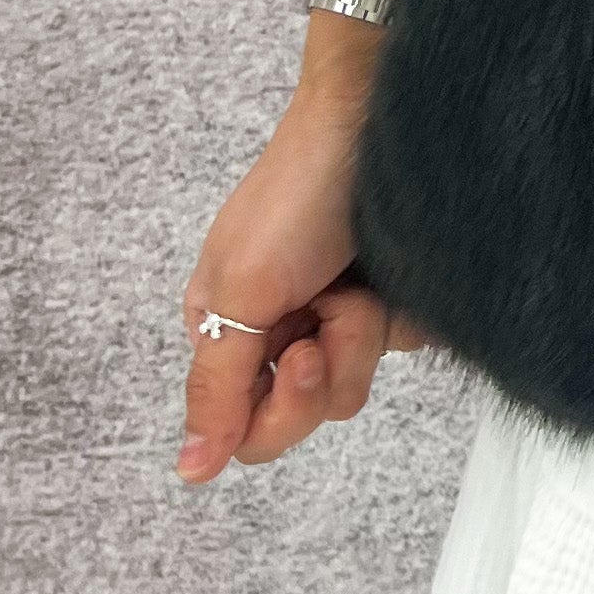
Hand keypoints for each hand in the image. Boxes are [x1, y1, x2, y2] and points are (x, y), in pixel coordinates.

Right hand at [176, 13, 424, 484]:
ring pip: (359, 385)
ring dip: (364, 332)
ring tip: (360, 278)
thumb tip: (189, 470)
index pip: (248, 431)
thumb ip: (217, 388)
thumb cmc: (299, 194)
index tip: (300, 351)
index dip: (281, 410)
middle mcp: (279, 333)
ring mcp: (338, 317)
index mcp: (226, 333)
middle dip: (327, 365)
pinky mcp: (390, 302)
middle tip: (334, 307)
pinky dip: (403, 313)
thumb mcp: (242, 292)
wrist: (377, 122)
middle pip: (307, 415)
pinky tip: (392, 271)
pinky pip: (405, 347)